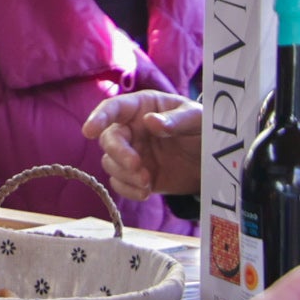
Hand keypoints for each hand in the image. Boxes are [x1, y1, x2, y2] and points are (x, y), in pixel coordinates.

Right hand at [87, 90, 201, 199]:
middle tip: (136, 165)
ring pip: (111, 163)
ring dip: (125, 174)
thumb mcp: (197, 119)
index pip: (113, 108)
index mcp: (141, 108)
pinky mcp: (135, 176)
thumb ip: (176, 120)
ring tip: (147, 181)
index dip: (99, 118)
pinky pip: (120, 183)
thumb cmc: (203, 129)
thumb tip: (150, 121)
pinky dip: (128, 190)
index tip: (89, 131)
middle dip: (118, 153)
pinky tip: (146, 192)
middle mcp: (131, 129)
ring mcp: (132, 153)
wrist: (211, 161)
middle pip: (109, 139)